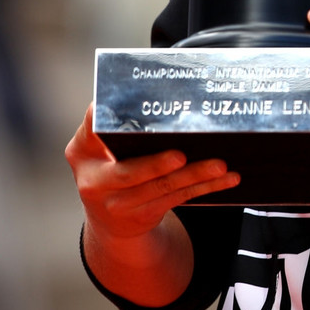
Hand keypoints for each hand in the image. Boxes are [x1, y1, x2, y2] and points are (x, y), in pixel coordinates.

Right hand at [65, 103, 239, 241]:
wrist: (110, 219)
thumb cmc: (111, 165)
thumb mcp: (100, 145)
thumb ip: (118, 123)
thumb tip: (156, 90)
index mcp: (82, 151)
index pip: (94, 130)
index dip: (108, 123)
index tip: (131, 116)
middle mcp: (95, 181)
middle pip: (129, 173)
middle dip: (156, 165)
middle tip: (180, 155)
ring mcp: (118, 204)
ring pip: (162, 188)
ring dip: (194, 175)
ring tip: (218, 165)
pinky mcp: (144, 215)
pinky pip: (179, 198)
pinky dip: (206, 187)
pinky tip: (227, 178)